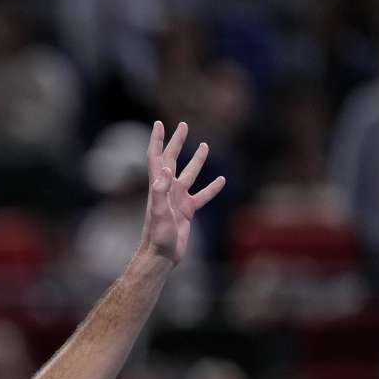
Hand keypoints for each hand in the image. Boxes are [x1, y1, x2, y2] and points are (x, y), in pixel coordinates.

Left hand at [140, 121, 225, 264]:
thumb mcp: (158, 212)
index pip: (157, 157)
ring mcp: (177, 199)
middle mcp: (167, 189)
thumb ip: (160, 191)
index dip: (157, 140)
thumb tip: (166, 170)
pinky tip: (222, 180)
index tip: (159, 123)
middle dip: (177, 142)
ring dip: (196, 160)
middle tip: (184, 125)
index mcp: (158, 186)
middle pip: (172, 159)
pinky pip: (202, 196)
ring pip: (189, 175)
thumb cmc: (157, 235)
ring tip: (204, 146)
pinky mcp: (187, 211)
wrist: (161, 255)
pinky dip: (212, 188)